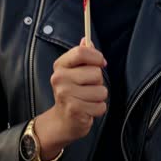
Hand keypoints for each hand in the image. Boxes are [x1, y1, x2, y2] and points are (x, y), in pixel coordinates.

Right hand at [35, 41, 107, 159]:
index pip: (81, 52)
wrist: (62, 120)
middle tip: (87, 88)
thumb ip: (81, 56)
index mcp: (60, 66)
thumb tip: (86, 40)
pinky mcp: (74, 110)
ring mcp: (66, 94)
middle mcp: (59, 78)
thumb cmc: (72, 93)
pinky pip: (101, 106)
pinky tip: (87, 110)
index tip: (100, 63)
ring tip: (87, 100)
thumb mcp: (74, 72)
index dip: (96, 57)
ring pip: (101, 91)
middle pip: (96, 73)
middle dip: (98, 82)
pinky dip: (98, 109)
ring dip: (99, 97)